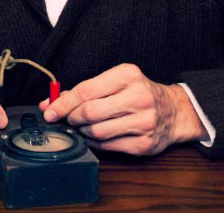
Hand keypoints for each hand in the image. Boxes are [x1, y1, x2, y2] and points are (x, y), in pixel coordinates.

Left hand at [38, 63, 206, 155]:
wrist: (174, 111)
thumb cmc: (138, 93)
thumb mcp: (115, 81)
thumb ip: (83, 90)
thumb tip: (49, 103)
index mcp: (128, 75)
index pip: (86, 91)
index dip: (63, 103)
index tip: (49, 111)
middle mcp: (138, 97)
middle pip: (89, 112)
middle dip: (72, 118)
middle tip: (69, 119)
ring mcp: (144, 122)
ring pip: (97, 132)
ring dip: (82, 131)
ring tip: (83, 126)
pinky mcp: (145, 143)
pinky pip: (108, 147)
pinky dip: (96, 143)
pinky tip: (97, 136)